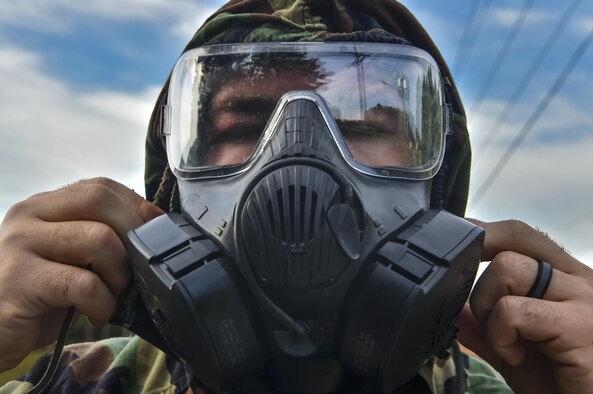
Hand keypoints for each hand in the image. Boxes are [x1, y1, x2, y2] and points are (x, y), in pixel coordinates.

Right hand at [0, 178, 162, 371]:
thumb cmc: (38, 295)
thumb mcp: (68, 257)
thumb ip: (98, 237)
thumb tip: (154, 228)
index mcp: (43, 205)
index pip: (99, 186)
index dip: (136, 207)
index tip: (156, 231)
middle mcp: (28, 216)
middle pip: (100, 201)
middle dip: (132, 234)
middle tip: (135, 268)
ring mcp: (20, 246)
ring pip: (99, 239)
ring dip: (120, 273)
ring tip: (113, 294)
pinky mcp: (19, 281)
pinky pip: (84, 284)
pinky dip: (103, 303)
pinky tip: (97, 314)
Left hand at [457, 219, 592, 393]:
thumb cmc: (559, 381)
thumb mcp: (515, 349)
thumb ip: (487, 327)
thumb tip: (457, 311)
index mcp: (566, 278)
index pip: (521, 235)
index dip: (483, 233)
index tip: (458, 248)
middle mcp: (581, 280)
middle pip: (514, 238)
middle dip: (483, 275)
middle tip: (487, 316)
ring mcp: (584, 300)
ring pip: (507, 268)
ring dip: (489, 309)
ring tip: (506, 342)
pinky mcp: (581, 327)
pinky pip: (513, 311)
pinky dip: (500, 336)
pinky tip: (515, 357)